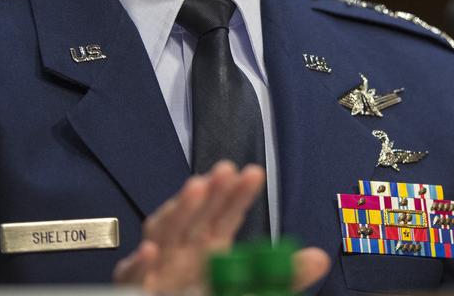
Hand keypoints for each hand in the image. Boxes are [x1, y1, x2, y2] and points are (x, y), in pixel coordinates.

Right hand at [113, 161, 329, 291]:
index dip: (237, 195)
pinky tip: (150, 249)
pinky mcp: (137, 291)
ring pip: (163, 236)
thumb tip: (321, 258)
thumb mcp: (250, 289)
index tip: (253, 173)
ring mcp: (157, 271)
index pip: (225, 217)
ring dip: (177, 212)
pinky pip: (133, 278)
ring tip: (196, 187)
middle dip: (210, 194)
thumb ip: (283, 277)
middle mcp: (182, 254)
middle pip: (195, 218)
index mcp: (209, 250)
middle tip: (225, 170)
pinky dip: (139, 264)